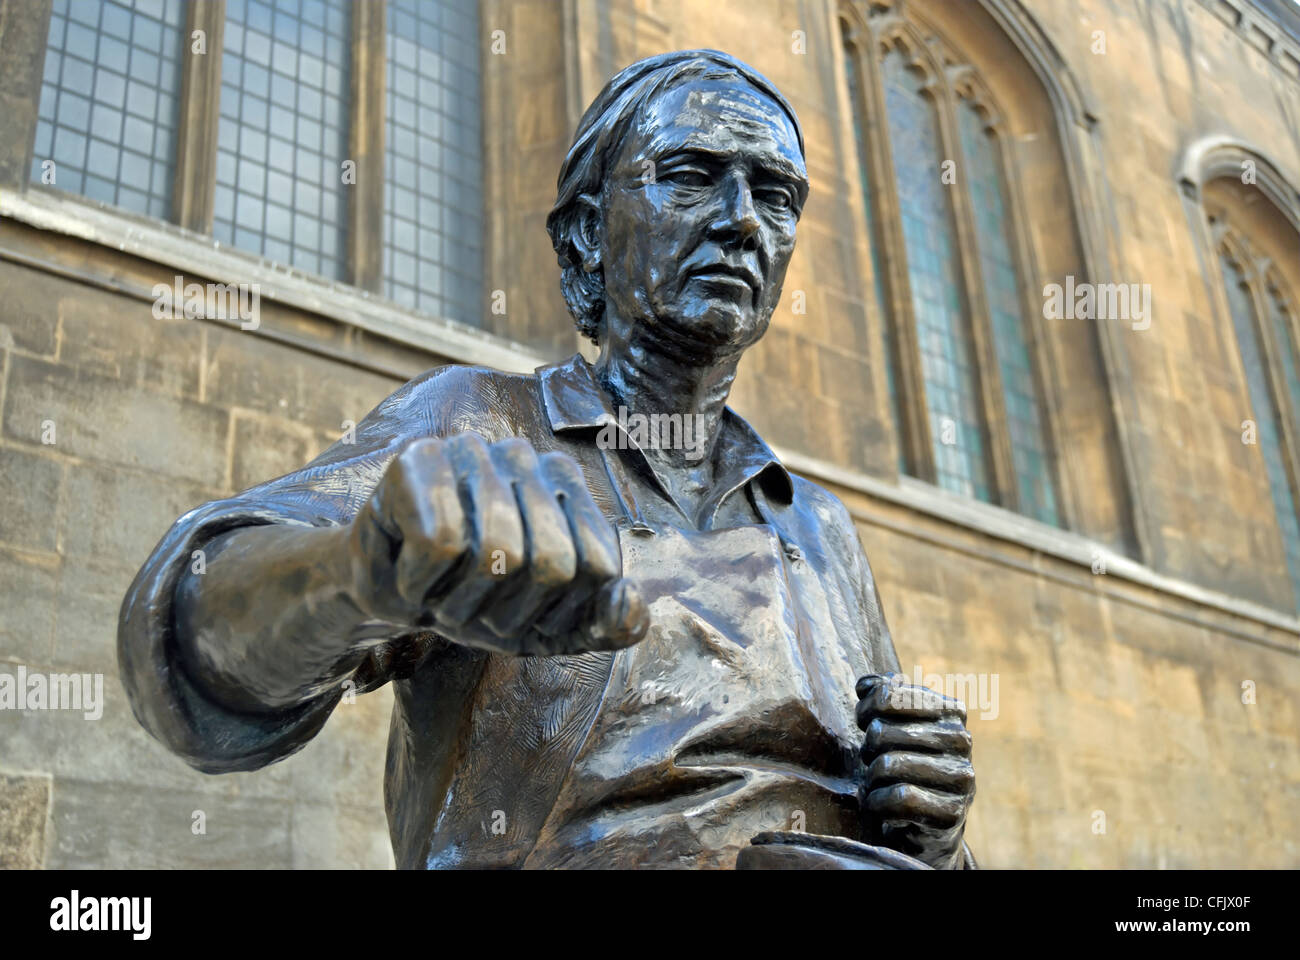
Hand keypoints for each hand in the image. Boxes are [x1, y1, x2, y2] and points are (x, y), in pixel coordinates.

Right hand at [347, 433, 648, 655]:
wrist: (389, 595)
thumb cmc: (478, 601)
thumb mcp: (550, 628)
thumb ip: (606, 623)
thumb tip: (631, 602)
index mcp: (570, 487)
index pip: (598, 567)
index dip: (557, 613)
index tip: (521, 615)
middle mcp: (528, 457)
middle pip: (552, 564)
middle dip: (507, 614)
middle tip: (472, 610)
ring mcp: (473, 451)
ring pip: (498, 555)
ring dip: (460, 605)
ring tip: (440, 593)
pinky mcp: (417, 460)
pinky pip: (440, 544)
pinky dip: (419, 585)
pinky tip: (409, 574)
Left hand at [855, 673, 974, 868]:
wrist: (927, 827)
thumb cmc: (905, 767)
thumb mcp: (894, 726)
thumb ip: (880, 695)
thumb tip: (865, 685)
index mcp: (950, 711)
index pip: (889, 693)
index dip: (866, 709)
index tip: (865, 722)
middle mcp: (961, 740)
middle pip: (880, 732)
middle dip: (866, 750)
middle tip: (873, 762)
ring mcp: (960, 777)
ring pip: (887, 766)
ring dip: (870, 780)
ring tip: (877, 785)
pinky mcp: (952, 813)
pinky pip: (898, 798)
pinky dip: (877, 803)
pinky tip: (881, 805)